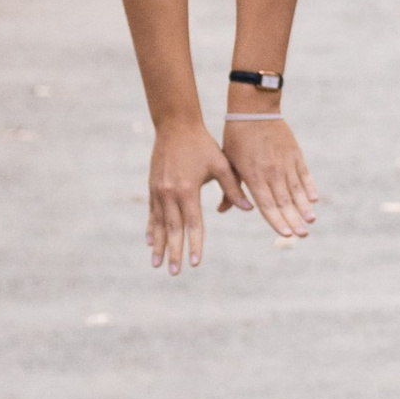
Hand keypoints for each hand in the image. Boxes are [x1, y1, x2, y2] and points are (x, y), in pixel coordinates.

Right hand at [145, 119, 240, 273]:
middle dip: (174, 252)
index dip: (195, 244)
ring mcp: (159, 191)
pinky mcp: (153, 187)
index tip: (195, 262)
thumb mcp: (221, 164)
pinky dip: (151, 229)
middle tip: (175, 272)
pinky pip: (152, 213)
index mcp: (188, 189)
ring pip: (159, 225)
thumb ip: (233, 187)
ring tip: (157, 264)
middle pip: (174, 229)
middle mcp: (170, 193)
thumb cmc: (202, 145)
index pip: (193, 224)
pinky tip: (150, 242)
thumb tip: (249, 209)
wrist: (176, 126)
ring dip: (159, 246)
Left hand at [221, 108, 317, 243]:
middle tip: (303, 236)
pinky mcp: (295, 154)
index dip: (276, 220)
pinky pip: (304, 174)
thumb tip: (222, 210)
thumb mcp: (228, 163)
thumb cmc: (236, 137)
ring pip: (297, 190)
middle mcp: (272, 172)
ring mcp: (285, 163)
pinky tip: (314, 199)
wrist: (254, 109)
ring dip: (304, 207)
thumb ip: (229, 189)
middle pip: (284, 201)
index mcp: (254, 176)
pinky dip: (309, 187)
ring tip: (311, 221)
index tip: (285, 234)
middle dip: (294, 220)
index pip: (266, 204)